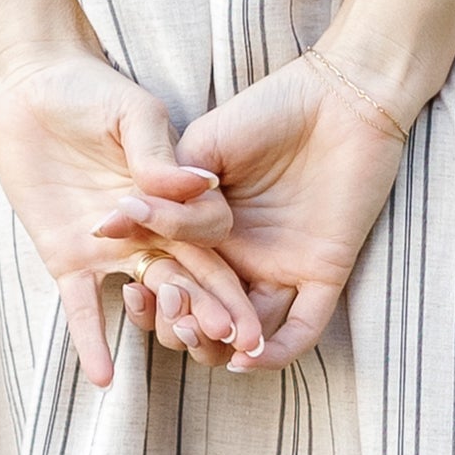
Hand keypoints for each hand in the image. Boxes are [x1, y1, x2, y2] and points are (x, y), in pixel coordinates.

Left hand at [0, 41, 272, 393]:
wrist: (33, 87)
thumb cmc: (91, 90)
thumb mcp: (134, 114)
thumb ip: (160, 153)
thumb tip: (199, 184)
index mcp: (176, 200)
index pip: (214, 247)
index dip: (234, 280)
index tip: (256, 311)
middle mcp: (150, 232)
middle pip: (190, 279)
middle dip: (215, 309)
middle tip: (237, 342)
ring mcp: (110, 249)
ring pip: (148, 295)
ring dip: (166, 321)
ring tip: (186, 341)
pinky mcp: (67, 256)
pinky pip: (83, 307)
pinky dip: (92, 340)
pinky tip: (103, 376)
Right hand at [155, 40, 422, 371]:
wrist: (339, 96)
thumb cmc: (268, 111)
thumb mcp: (203, 148)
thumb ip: (168, 191)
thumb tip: (115, 223)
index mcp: (205, 230)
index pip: (172, 279)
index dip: (151, 294)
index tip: (130, 290)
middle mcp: (240, 258)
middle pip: (203, 314)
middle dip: (180, 324)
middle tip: (169, 313)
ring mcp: (281, 268)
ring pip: (245, 331)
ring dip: (219, 345)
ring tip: (199, 335)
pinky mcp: (323, 273)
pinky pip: (301, 328)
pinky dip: (275, 352)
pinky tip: (245, 357)